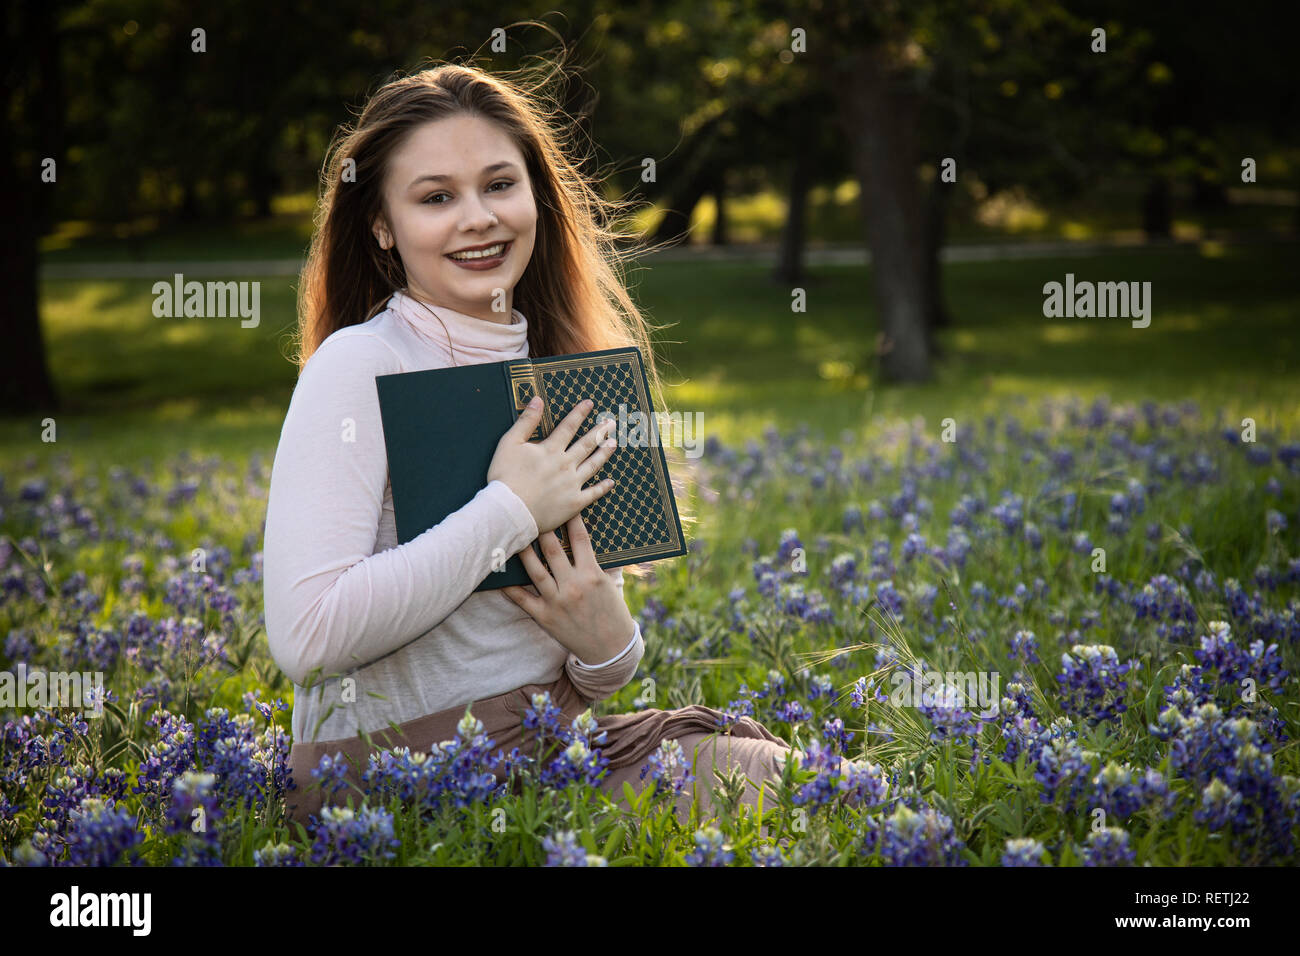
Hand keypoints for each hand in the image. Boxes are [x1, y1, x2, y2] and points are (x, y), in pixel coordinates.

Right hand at [486, 396, 618, 534]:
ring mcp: (572, 484)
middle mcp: (565, 465)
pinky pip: (592, 494)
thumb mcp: (510, 443)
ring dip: (604, 453)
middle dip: (599, 431)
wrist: (509, 510)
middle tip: (611, 423)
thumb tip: (538, 400)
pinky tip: (610, 482)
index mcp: (550, 450)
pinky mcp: (573, 503)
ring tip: (613, 444)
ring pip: (593, 465)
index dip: (580, 413)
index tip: (590, 404)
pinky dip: (602, 488)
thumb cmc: (505, 477)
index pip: (568, 427)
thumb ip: (526, 421)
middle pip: (586, 444)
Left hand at [501, 514, 636, 665]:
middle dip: (542, 527)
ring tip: (512, 533)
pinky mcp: (545, 617)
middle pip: (552, 549)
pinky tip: (498, 572)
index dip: (570, 517)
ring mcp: (557, 601)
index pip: (579, 538)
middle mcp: (574, 585)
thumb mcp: (611, 583)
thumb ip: (601, 561)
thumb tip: (588, 536)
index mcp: (593, 574)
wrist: (610, 648)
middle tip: (530, 510)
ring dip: (522, 550)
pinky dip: (509, 586)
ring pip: (534, 569)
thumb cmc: (613, 612)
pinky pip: (522, 598)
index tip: (561, 504)